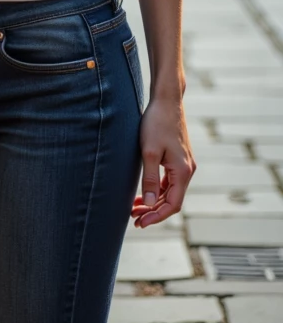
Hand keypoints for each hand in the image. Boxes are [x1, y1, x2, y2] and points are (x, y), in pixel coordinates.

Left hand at [130, 96, 195, 227]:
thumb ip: (150, 179)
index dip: (156, 216)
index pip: (173, 204)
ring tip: (135, 208)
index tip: (140, 222)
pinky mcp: (179, 158)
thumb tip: (150, 204)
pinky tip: (145, 192)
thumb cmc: (156, 123)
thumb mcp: (149, 152)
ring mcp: (185, 164)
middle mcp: (188, 170)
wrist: (166, 100)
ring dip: (154, 201)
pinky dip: (158, 189)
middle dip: (154, 211)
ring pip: (171, 191)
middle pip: (172, 200)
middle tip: (134, 218)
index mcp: (183, 171)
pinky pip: (169, 181)